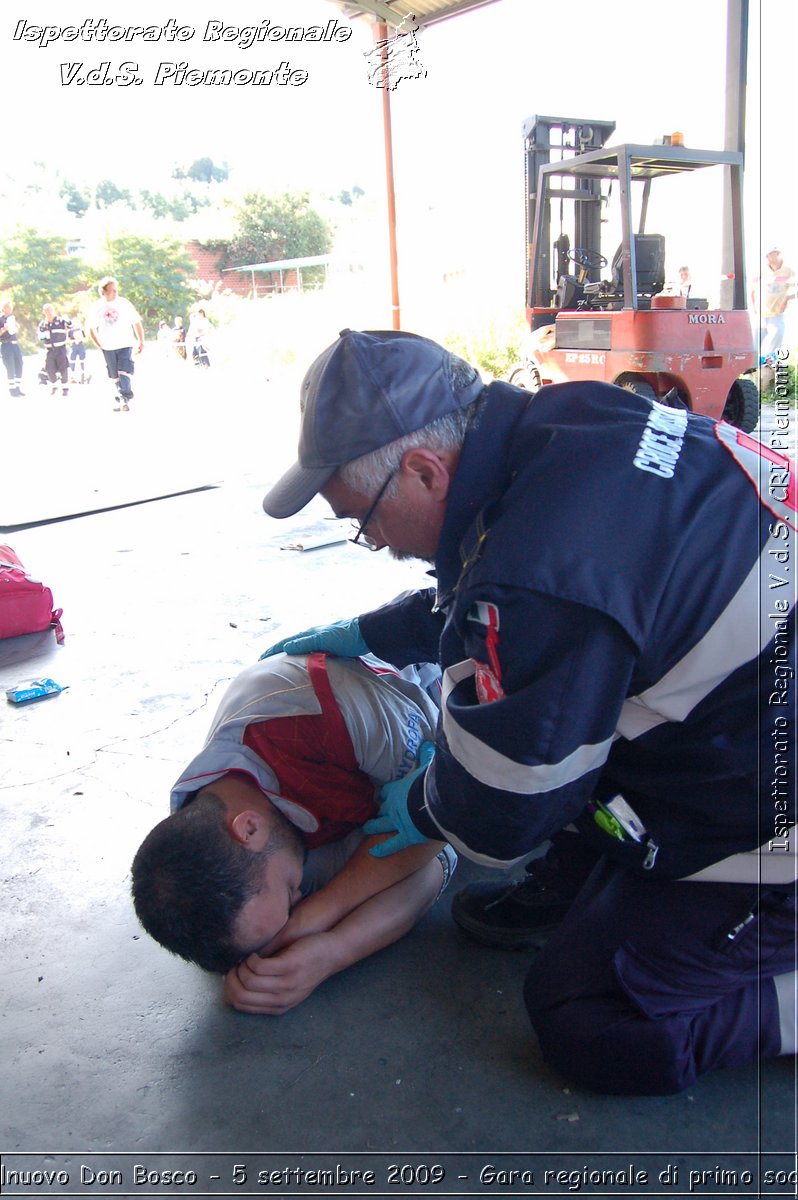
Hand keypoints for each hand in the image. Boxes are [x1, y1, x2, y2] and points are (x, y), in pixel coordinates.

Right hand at [223, 934, 334, 1014]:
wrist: (332, 953)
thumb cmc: (307, 965)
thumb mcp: (287, 986)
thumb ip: (267, 990)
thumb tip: (235, 985)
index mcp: (278, 1006)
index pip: (241, 1006)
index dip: (229, 990)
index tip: (230, 976)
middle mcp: (282, 999)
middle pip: (241, 996)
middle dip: (231, 980)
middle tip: (234, 966)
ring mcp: (286, 983)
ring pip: (248, 981)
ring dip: (241, 967)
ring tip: (247, 958)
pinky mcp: (290, 966)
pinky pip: (259, 966)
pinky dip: (252, 959)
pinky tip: (256, 953)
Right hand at [259, 617, 367, 659]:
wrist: (366, 633)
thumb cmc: (346, 636)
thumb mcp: (323, 639)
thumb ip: (305, 643)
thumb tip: (285, 647)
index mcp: (309, 634)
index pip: (286, 642)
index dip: (272, 650)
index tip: (260, 659)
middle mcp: (313, 636)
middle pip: (291, 645)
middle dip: (278, 653)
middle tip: (266, 663)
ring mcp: (321, 641)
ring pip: (300, 649)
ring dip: (289, 655)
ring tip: (280, 665)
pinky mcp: (330, 647)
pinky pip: (310, 653)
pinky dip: (302, 658)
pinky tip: (303, 664)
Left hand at [364, 741, 434, 857]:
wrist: (435, 803)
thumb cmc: (431, 783)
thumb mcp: (428, 767)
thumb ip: (427, 756)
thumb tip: (428, 743)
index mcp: (398, 789)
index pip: (387, 791)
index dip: (385, 793)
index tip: (383, 795)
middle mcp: (394, 805)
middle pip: (383, 807)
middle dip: (380, 809)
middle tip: (377, 811)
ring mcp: (398, 822)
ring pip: (381, 824)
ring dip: (374, 826)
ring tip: (367, 828)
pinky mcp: (406, 836)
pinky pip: (392, 844)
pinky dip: (383, 849)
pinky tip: (373, 853)